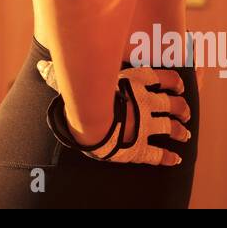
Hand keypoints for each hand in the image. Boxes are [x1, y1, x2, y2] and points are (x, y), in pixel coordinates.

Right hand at [38, 59, 191, 165]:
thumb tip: (41, 67)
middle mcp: (146, 102)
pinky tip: (175, 160)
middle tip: (185, 110)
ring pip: (172, 127)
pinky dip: (169, 157)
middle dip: (182, 107)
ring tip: (185, 133)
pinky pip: (160, 154)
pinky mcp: (141, 149)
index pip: (164, 78)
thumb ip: (62, 74)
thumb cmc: (80, 95)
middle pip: (173, 103)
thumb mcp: (75, 78)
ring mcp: (146, 125)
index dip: (175, 81)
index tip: (180, 84)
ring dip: (180, 130)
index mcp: (135, 82)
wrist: (89, 121)